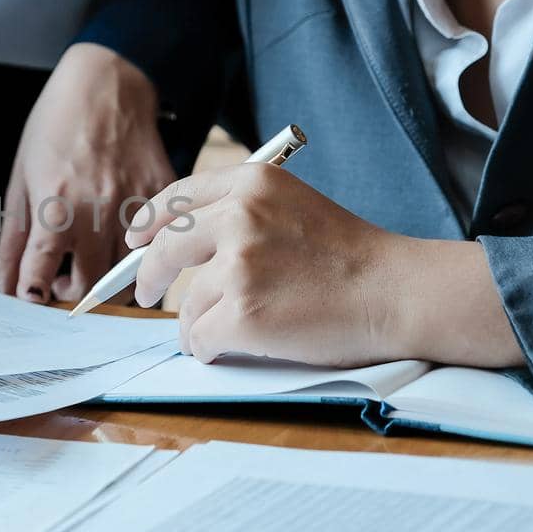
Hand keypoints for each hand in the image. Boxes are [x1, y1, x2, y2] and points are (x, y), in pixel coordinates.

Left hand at [0, 43, 175, 303]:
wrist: (107, 83)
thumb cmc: (57, 125)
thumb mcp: (22, 178)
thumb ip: (14, 238)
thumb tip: (6, 285)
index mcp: (56, 207)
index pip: (40, 276)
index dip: (31, 295)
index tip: (31, 296)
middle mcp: (98, 212)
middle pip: (89, 287)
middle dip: (71, 294)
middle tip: (62, 282)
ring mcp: (134, 206)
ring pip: (127, 275)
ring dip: (106, 281)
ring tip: (91, 263)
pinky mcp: (161, 197)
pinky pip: (154, 245)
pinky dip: (138, 256)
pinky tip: (120, 241)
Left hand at [125, 164, 523, 367]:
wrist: (396, 292)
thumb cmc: (352, 257)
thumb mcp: (293, 206)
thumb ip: (240, 212)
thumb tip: (177, 240)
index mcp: (252, 182)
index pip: (178, 197)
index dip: (149, 221)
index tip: (135, 238)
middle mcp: (238, 216)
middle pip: (164, 248)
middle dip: (149, 276)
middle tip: (146, 294)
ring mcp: (238, 266)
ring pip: (186, 304)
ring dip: (201, 323)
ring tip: (237, 328)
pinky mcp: (241, 313)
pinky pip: (198, 338)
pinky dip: (210, 349)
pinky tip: (237, 346)